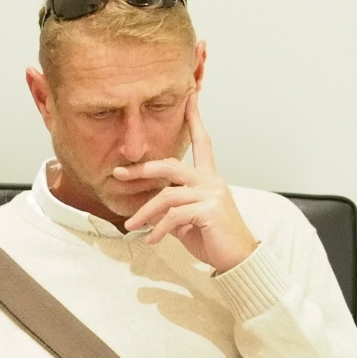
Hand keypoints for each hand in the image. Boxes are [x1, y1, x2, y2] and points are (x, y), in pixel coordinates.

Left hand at [117, 94, 257, 272]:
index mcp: (209, 179)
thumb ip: (172, 209)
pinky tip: (151, 240)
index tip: (190, 98)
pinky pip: (174, 216)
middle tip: (118, 174)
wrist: (238, 259)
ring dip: (144, 212)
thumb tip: (149, 211)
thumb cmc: (214, 239)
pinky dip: (158, 229)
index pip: (203, 143)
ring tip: (131, 226)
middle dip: (142, 170)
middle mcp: (212, 182)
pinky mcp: (210, 211)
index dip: (195, 120)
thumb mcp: (188, 221)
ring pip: (167, 195)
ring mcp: (212, 194)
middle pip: (171, 165)